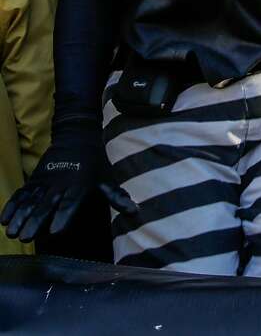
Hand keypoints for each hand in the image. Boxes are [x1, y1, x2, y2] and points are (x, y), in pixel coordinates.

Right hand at [1, 122, 134, 241]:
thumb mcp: (107, 177)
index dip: (63, 215)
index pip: (71, 202)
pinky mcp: (34, 179)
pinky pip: (21, 193)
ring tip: (12, 232)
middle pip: (46, 204)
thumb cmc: (96, 162)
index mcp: (80, 184)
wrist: (77, 136)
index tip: (55, 232)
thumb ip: (117, 196)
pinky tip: (3, 220)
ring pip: (31, 200)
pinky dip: (12, 205)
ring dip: (20, 216)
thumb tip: (136, 212)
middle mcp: (61, 183)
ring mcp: (45, 181)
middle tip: (27, 237)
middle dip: (36, 221)